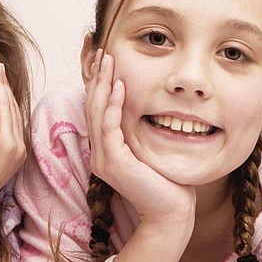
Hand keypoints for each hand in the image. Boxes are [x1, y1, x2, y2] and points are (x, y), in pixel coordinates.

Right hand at [86, 50, 195, 225]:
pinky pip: (110, 129)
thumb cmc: (167, 183)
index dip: (96, 79)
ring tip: (108, 58)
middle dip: (96, 74)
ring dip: (103, 83)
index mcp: (106, 148)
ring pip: (98, 113)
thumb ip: (143, 130)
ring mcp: (104, 159)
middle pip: (92, 105)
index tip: (99, 53)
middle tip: (99, 47)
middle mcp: (100, 152)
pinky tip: (121, 87)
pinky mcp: (115, 164)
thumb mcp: (151, 149)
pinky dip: (114, 106)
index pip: (97, 107)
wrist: (170, 214)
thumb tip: (150, 105)